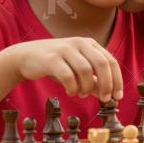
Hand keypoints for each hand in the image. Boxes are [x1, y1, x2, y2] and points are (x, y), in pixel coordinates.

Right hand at [8, 37, 122, 100]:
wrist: (26, 57)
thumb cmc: (56, 64)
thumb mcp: (77, 71)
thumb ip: (93, 81)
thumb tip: (109, 95)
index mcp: (89, 44)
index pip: (110, 61)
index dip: (117, 80)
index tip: (118, 96)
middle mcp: (79, 43)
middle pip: (102, 64)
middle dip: (107, 84)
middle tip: (105, 99)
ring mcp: (65, 49)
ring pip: (86, 70)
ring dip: (87, 87)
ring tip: (82, 93)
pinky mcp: (51, 59)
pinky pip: (68, 76)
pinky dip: (72, 88)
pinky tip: (70, 92)